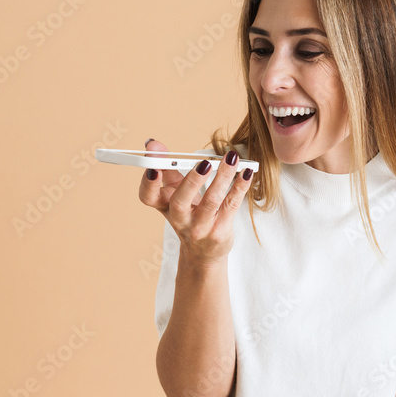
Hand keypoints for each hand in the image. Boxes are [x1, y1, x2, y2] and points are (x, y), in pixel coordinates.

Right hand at [138, 140, 254, 267]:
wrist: (203, 254)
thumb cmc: (188, 216)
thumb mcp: (174, 193)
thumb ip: (166, 167)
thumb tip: (153, 142)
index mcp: (164, 207)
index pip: (148, 196)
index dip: (148, 183)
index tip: (153, 168)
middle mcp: (179, 220)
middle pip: (180, 201)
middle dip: (192, 180)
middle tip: (204, 163)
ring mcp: (200, 228)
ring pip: (211, 201)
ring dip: (223, 177)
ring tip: (231, 158)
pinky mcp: (220, 231)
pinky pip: (231, 205)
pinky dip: (239, 187)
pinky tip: (246, 172)